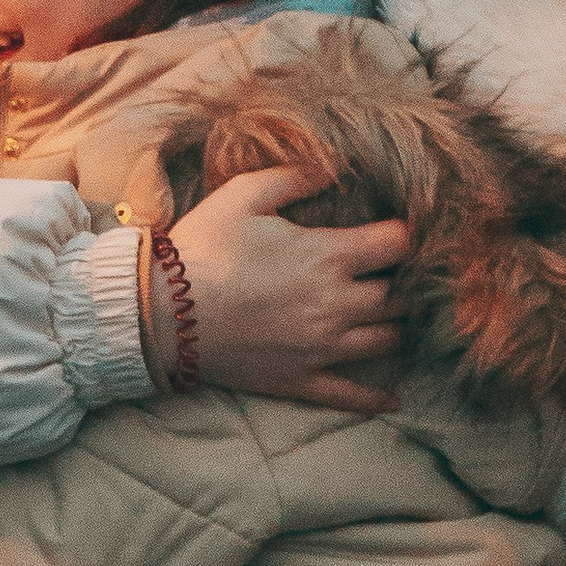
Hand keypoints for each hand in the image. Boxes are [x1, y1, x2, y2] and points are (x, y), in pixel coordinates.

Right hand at [163, 167, 403, 411]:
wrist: (163, 313)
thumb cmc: (203, 248)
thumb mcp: (244, 194)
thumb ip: (294, 177)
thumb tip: (334, 167)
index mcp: (327, 256)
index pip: (397, 244)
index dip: (403, 233)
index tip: (395, 230)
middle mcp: (336, 304)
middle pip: (400, 295)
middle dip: (401, 280)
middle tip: (390, 273)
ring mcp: (322, 348)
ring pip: (387, 340)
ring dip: (394, 326)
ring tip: (387, 315)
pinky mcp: (302, 381)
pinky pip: (353, 396)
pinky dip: (376, 397)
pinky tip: (392, 398)